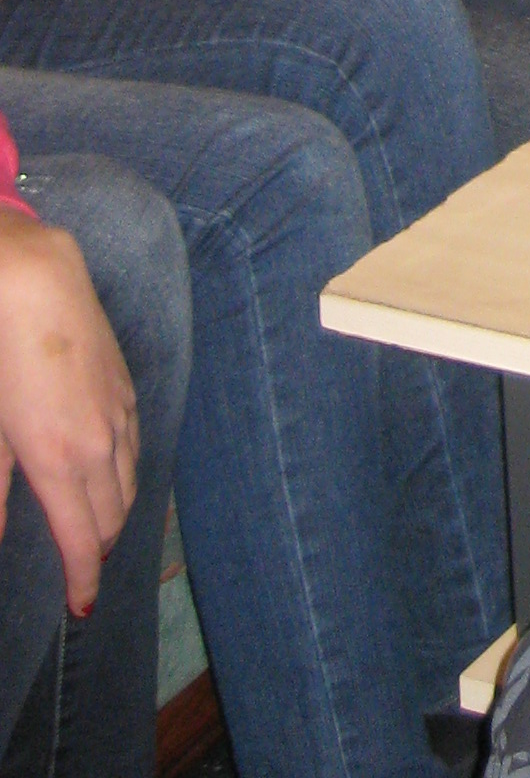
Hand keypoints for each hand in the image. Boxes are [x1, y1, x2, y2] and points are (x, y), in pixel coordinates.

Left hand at [0, 212, 139, 612]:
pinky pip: (136, 445)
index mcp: (60, 463)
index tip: (81, 606)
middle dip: (99, 550)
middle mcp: (101, 444)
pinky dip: (125, 473)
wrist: (34, 282)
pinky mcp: (127, 385)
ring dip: (115, 513)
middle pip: (114, 516)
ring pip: (130, 482)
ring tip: (96, 529)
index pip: (84, 540)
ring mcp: (120, 412)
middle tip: (81, 570)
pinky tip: (109, 471)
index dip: (85, 579)